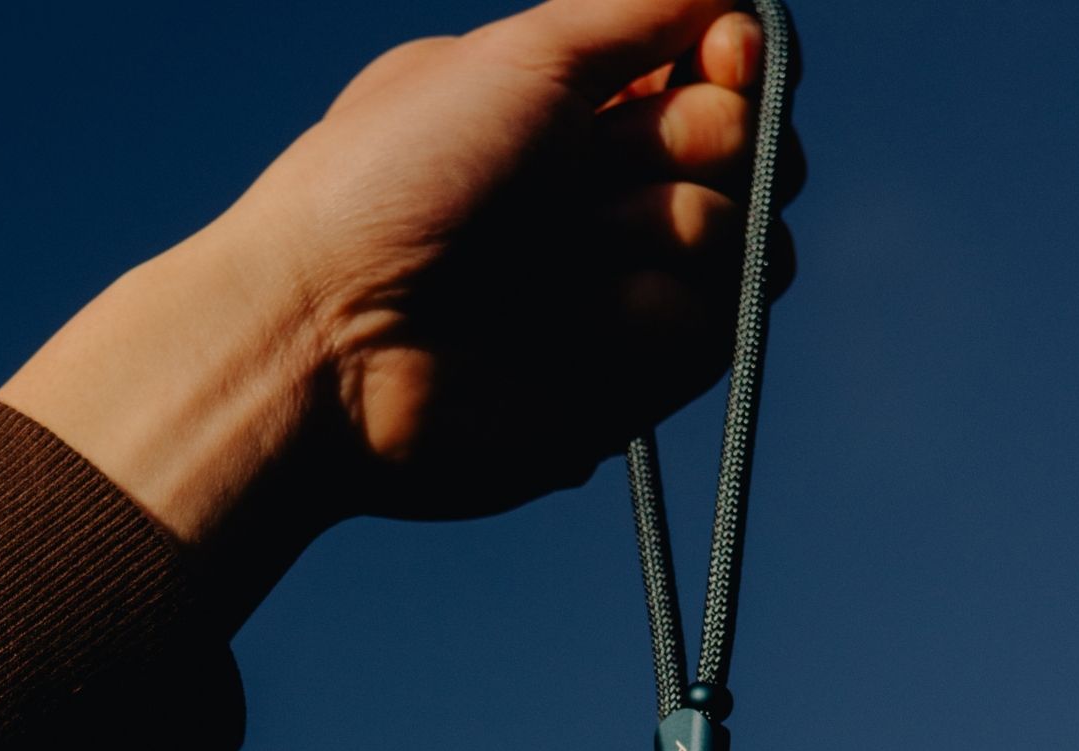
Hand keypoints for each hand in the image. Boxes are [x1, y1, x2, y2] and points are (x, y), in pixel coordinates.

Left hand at [0, 0, 801, 625]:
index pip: (714, 68)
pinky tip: (591, 315)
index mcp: (571, 109)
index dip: (741, 55)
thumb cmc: (397, 178)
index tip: (728, 52)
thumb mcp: (522, 56)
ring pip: (745, 240)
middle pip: (746, 148)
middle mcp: (603, 196)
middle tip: (653, 146)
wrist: (332, 340)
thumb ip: (640, 10)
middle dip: (718, 134)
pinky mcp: (630, 385)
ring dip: (679, 224)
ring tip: (582, 242)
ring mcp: (620, 292)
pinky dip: (665, 309)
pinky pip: (716, 331)